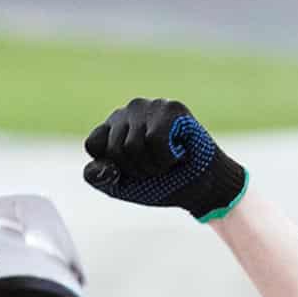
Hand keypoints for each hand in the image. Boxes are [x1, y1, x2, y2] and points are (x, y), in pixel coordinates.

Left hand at [82, 97, 247, 219]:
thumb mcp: (123, 186)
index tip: (135, 172)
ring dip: (154, 166)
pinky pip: (154, 140)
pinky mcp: (171, 108)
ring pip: (133, 146)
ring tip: (170, 161)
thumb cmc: (164, 184)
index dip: (114, 168)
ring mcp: (149, 107)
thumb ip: (99, 176)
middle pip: (115, 149)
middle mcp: (128, 111)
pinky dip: (167, 157)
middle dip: (137, 170)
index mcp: (113, 127)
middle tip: (158, 169)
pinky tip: (179, 153)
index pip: (93, 145)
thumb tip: (103, 164)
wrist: (204, 189)